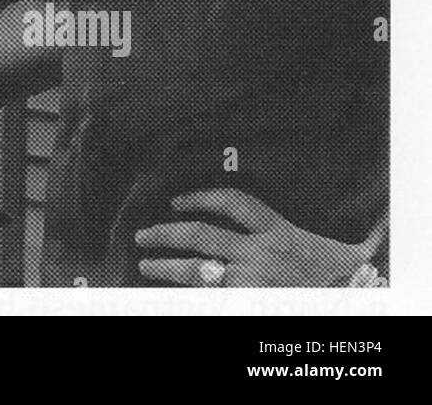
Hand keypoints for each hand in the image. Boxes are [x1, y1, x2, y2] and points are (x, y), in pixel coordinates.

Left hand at [135, 188, 372, 286]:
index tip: (176, 200)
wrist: (360, 304)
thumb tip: (310, 205)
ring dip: (165, 266)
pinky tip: (168, 297)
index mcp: (279, 233)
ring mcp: (252, 283)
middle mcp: (261, 255)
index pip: (232, 202)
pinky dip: (186, 296)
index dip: (199, 197)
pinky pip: (207, 299)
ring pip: (195, 270)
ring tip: (144, 264)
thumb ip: (300, 229)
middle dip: (165, 233)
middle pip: (200, 235)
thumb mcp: (331, 248)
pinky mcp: (248, 306)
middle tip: (142, 235)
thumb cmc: (345, 279)